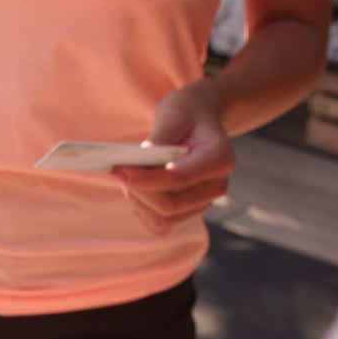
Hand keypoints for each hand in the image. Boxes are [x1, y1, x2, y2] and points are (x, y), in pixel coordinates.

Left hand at [112, 81, 233, 234]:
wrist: (196, 123)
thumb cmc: (184, 116)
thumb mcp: (173, 114)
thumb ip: (160, 137)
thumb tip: (143, 156)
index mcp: (221, 158)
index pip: (179, 178)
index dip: (147, 178)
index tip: (120, 168)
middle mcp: (217, 186)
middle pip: (169, 204)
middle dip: (137, 190)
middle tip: (116, 170)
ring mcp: (204, 203)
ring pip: (162, 218)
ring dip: (137, 199)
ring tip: (127, 175)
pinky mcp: (188, 213)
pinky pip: (159, 224)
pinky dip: (141, 208)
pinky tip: (135, 188)